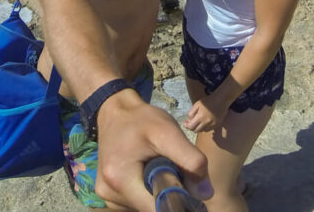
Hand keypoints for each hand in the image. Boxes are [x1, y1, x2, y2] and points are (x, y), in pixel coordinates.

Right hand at [94, 91, 209, 210]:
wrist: (117, 111)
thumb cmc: (142, 119)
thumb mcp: (168, 132)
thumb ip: (190, 159)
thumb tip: (206, 193)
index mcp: (119, 179)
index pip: (156, 209)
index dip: (177, 202)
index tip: (187, 186)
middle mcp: (108, 194)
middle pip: (150, 210)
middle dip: (166, 196)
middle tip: (171, 170)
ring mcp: (107, 196)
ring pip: (143, 208)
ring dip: (156, 194)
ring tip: (157, 168)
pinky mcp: (108, 194)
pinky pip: (134, 203)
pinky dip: (146, 193)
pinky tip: (147, 174)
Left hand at [183, 94, 228, 132]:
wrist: (220, 100)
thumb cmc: (208, 101)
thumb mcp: (197, 104)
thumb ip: (191, 113)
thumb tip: (189, 120)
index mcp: (200, 116)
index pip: (191, 127)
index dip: (186, 126)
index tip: (185, 123)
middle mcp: (206, 122)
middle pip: (196, 130)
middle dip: (191, 128)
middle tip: (190, 123)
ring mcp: (212, 125)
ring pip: (202, 131)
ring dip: (198, 128)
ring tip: (197, 122)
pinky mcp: (216, 125)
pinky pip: (208, 130)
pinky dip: (204, 128)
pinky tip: (203, 123)